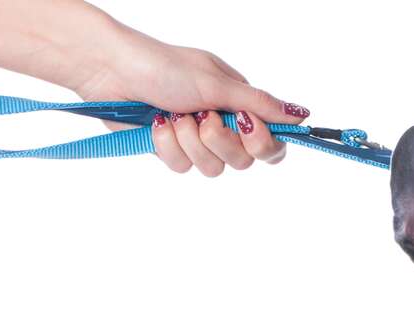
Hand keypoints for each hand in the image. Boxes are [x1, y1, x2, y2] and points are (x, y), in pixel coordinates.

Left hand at [75, 26, 309, 175]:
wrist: (111, 70)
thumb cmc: (163, 65)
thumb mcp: (218, 83)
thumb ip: (261, 104)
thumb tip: (302, 115)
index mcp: (239, 106)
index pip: (271, 142)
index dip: (264, 143)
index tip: (246, 125)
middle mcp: (222, 126)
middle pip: (244, 161)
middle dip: (220, 140)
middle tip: (202, 116)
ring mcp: (196, 141)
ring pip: (213, 168)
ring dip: (191, 141)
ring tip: (173, 115)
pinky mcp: (171, 152)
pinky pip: (183, 167)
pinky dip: (168, 145)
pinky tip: (157, 124)